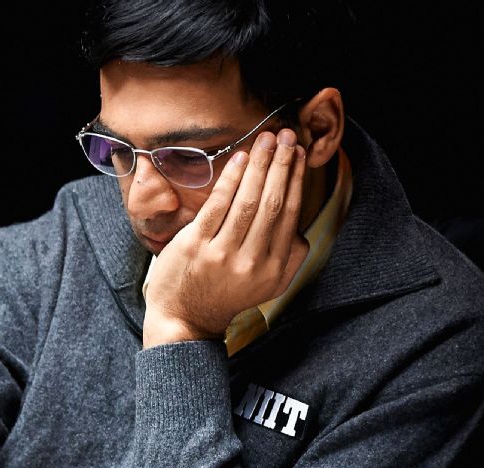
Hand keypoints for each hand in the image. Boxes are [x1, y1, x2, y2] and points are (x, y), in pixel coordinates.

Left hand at [141, 127, 309, 346]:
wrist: (184, 318)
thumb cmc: (225, 292)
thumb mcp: (267, 285)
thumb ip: (289, 257)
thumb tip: (299, 223)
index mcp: (275, 270)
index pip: (289, 214)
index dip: (296, 180)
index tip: (299, 153)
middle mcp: (252, 264)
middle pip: (272, 204)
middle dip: (282, 165)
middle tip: (288, 135)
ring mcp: (223, 255)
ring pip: (248, 202)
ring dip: (260, 165)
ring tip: (267, 139)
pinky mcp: (196, 247)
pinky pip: (218, 206)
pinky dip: (231, 179)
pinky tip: (240, 158)